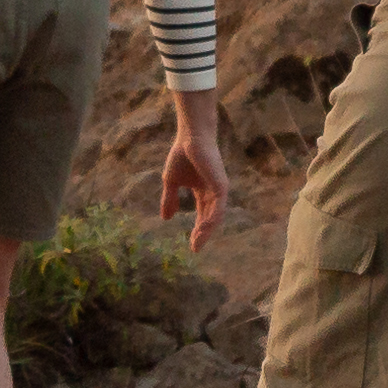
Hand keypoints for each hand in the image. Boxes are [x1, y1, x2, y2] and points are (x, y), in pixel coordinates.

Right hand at [158, 98, 232, 246]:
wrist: (190, 137)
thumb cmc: (182, 155)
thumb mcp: (171, 181)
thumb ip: (170, 199)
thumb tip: (165, 219)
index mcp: (203, 192)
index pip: (203, 217)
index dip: (197, 231)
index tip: (192, 246)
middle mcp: (213, 193)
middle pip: (210, 219)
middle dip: (203, 235)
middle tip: (195, 249)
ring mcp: (218, 189)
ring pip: (216, 216)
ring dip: (207, 230)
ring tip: (198, 241)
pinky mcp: (221, 185)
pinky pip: (219, 206)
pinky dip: (213, 218)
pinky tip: (205, 227)